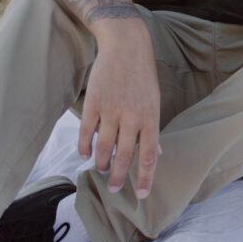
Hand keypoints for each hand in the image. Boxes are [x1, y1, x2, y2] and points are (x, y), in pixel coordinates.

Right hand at [78, 18, 160, 198]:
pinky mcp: (93, 104)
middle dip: (118, 177)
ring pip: (103, 148)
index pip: (149, 156)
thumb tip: (157, 154)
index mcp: (150, 117)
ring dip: (101, 163)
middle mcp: (131, 117)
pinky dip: (85, 147)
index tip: (140, 195)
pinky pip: (87, 133)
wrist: (125, 46)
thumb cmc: (143, 75)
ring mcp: (111, 111)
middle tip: (113, 188)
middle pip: (124, 157)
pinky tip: (86, 154)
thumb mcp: (154, 100)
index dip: (144, 178)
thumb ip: (152, 128)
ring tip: (100, 169)